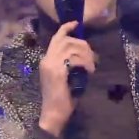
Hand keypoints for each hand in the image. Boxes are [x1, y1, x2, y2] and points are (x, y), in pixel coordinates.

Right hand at [38, 22, 96, 136]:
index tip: (76, 24)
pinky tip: (89, 71)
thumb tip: (85, 54)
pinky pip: (74, 59)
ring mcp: (51, 65)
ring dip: (85, 55)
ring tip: (91, 67)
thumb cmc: (61, 99)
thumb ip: (69, 65)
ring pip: (71, 47)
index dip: (66, 28)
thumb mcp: (65, 78)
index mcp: (46, 61)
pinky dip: (85, 63)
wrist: (53, 114)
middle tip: (92, 57)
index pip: (56, 38)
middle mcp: (47, 60)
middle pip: (66, 40)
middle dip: (82, 45)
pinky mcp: (58, 72)